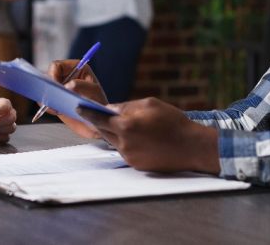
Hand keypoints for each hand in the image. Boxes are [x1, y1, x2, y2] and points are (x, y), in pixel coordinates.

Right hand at [47, 59, 107, 137]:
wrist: (97, 120)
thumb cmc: (99, 102)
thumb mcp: (94, 92)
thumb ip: (82, 86)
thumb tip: (68, 86)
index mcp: (75, 68)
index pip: (57, 66)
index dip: (53, 74)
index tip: (56, 86)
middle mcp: (65, 76)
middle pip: (48, 76)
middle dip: (48, 87)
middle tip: (53, 98)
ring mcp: (59, 88)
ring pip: (45, 89)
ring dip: (47, 97)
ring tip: (56, 108)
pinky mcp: (55, 99)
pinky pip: (45, 100)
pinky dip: (47, 106)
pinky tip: (56, 112)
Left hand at [78, 98, 220, 173]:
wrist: (192, 147)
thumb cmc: (173, 121)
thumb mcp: (150, 104)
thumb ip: (127, 106)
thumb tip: (111, 109)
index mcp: (126, 125)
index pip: (98, 118)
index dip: (87, 113)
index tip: (77, 107)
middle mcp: (124, 143)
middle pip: (103, 131)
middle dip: (100, 122)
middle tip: (96, 114)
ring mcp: (129, 156)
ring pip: (114, 141)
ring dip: (115, 133)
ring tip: (124, 124)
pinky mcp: (136, 165)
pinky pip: (124, 151)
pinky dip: (126, 143)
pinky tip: (137, 137)